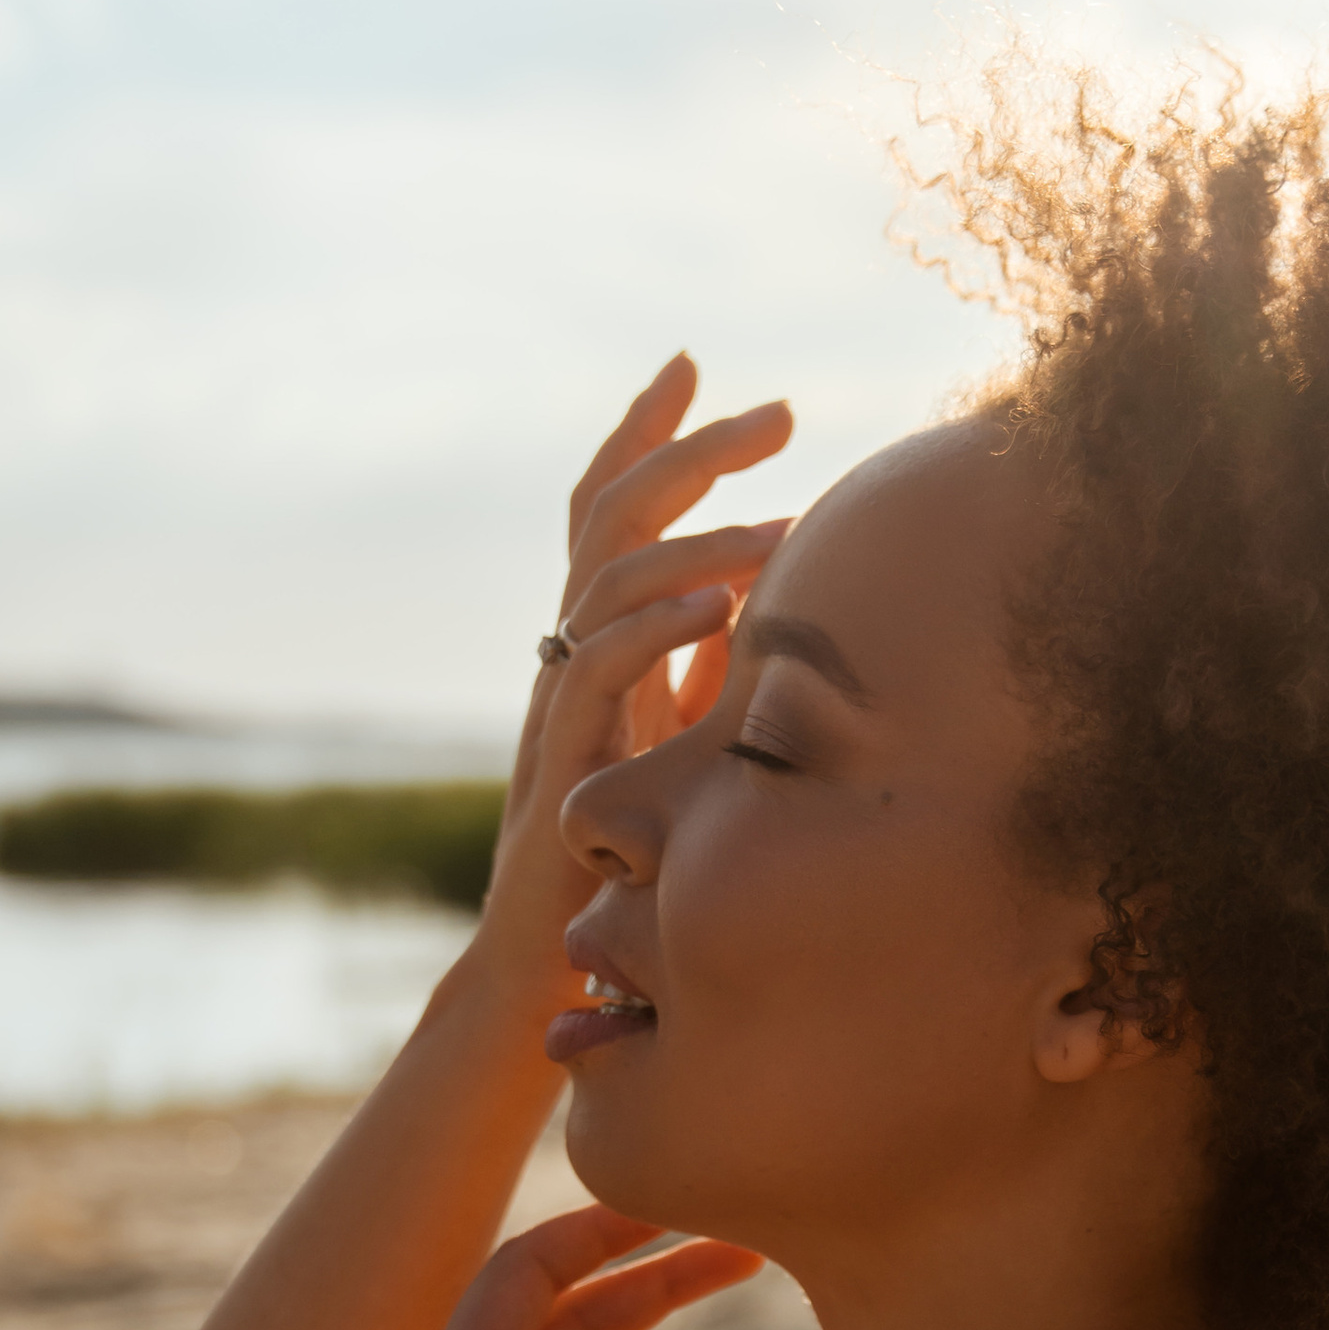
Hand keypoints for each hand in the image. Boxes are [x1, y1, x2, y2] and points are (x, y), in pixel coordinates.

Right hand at [469, 357, 794, 1023]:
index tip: (693, 366)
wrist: (547, 963)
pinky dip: (659, 625)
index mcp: (594, 643)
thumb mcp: (679, 748)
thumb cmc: (616, 863)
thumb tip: (763, 612)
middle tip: (778, 411)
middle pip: (606, 514)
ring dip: (701, 540)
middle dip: (687, 449)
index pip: (607, 511)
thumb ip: (707, 678)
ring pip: (608, 578)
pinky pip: (598, 666)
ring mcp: (557, 700)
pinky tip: (723, 605)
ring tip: (781, 526)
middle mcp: (565, 654)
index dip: (644, 435)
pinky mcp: (563, 754)